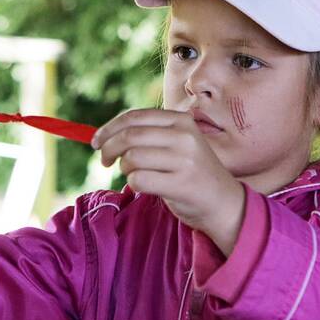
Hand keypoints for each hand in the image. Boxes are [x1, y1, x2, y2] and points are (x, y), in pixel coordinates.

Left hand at [92, 109, 245, 252]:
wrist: (223, 202)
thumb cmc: (191, 172)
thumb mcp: (177, 143)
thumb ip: (148, 134)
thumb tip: (104, 135)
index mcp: (181, 121)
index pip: (134, 117)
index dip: (109, 128)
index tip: (96, 141)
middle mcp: (184, 136)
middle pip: (129, 137)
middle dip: (108, 149)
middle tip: (104, 161)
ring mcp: (184, 160)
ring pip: (132, 159)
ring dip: (125, 169)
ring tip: (135, 174)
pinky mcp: (181, 184)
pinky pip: (139, 180)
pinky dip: (134, 184)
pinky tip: (146, 186)